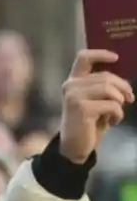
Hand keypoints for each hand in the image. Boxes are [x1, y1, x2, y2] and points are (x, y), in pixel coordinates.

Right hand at [59, 49, 133, 163]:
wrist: (75, 146)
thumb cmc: (88, 123)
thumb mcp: (95, 101)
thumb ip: (102, 88)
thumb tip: (123, 83)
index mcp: (73, 81)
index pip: (83, 58)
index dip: (101, 54)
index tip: (116, 58)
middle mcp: (71, 85)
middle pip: (106, 76)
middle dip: (123, 88)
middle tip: (129, 100)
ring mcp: (74, 96)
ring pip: (109, 89)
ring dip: (120, 102)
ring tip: (116, 113)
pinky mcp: (82, 108)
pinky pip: (112, 105)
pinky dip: (118, 114)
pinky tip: (112, 123)